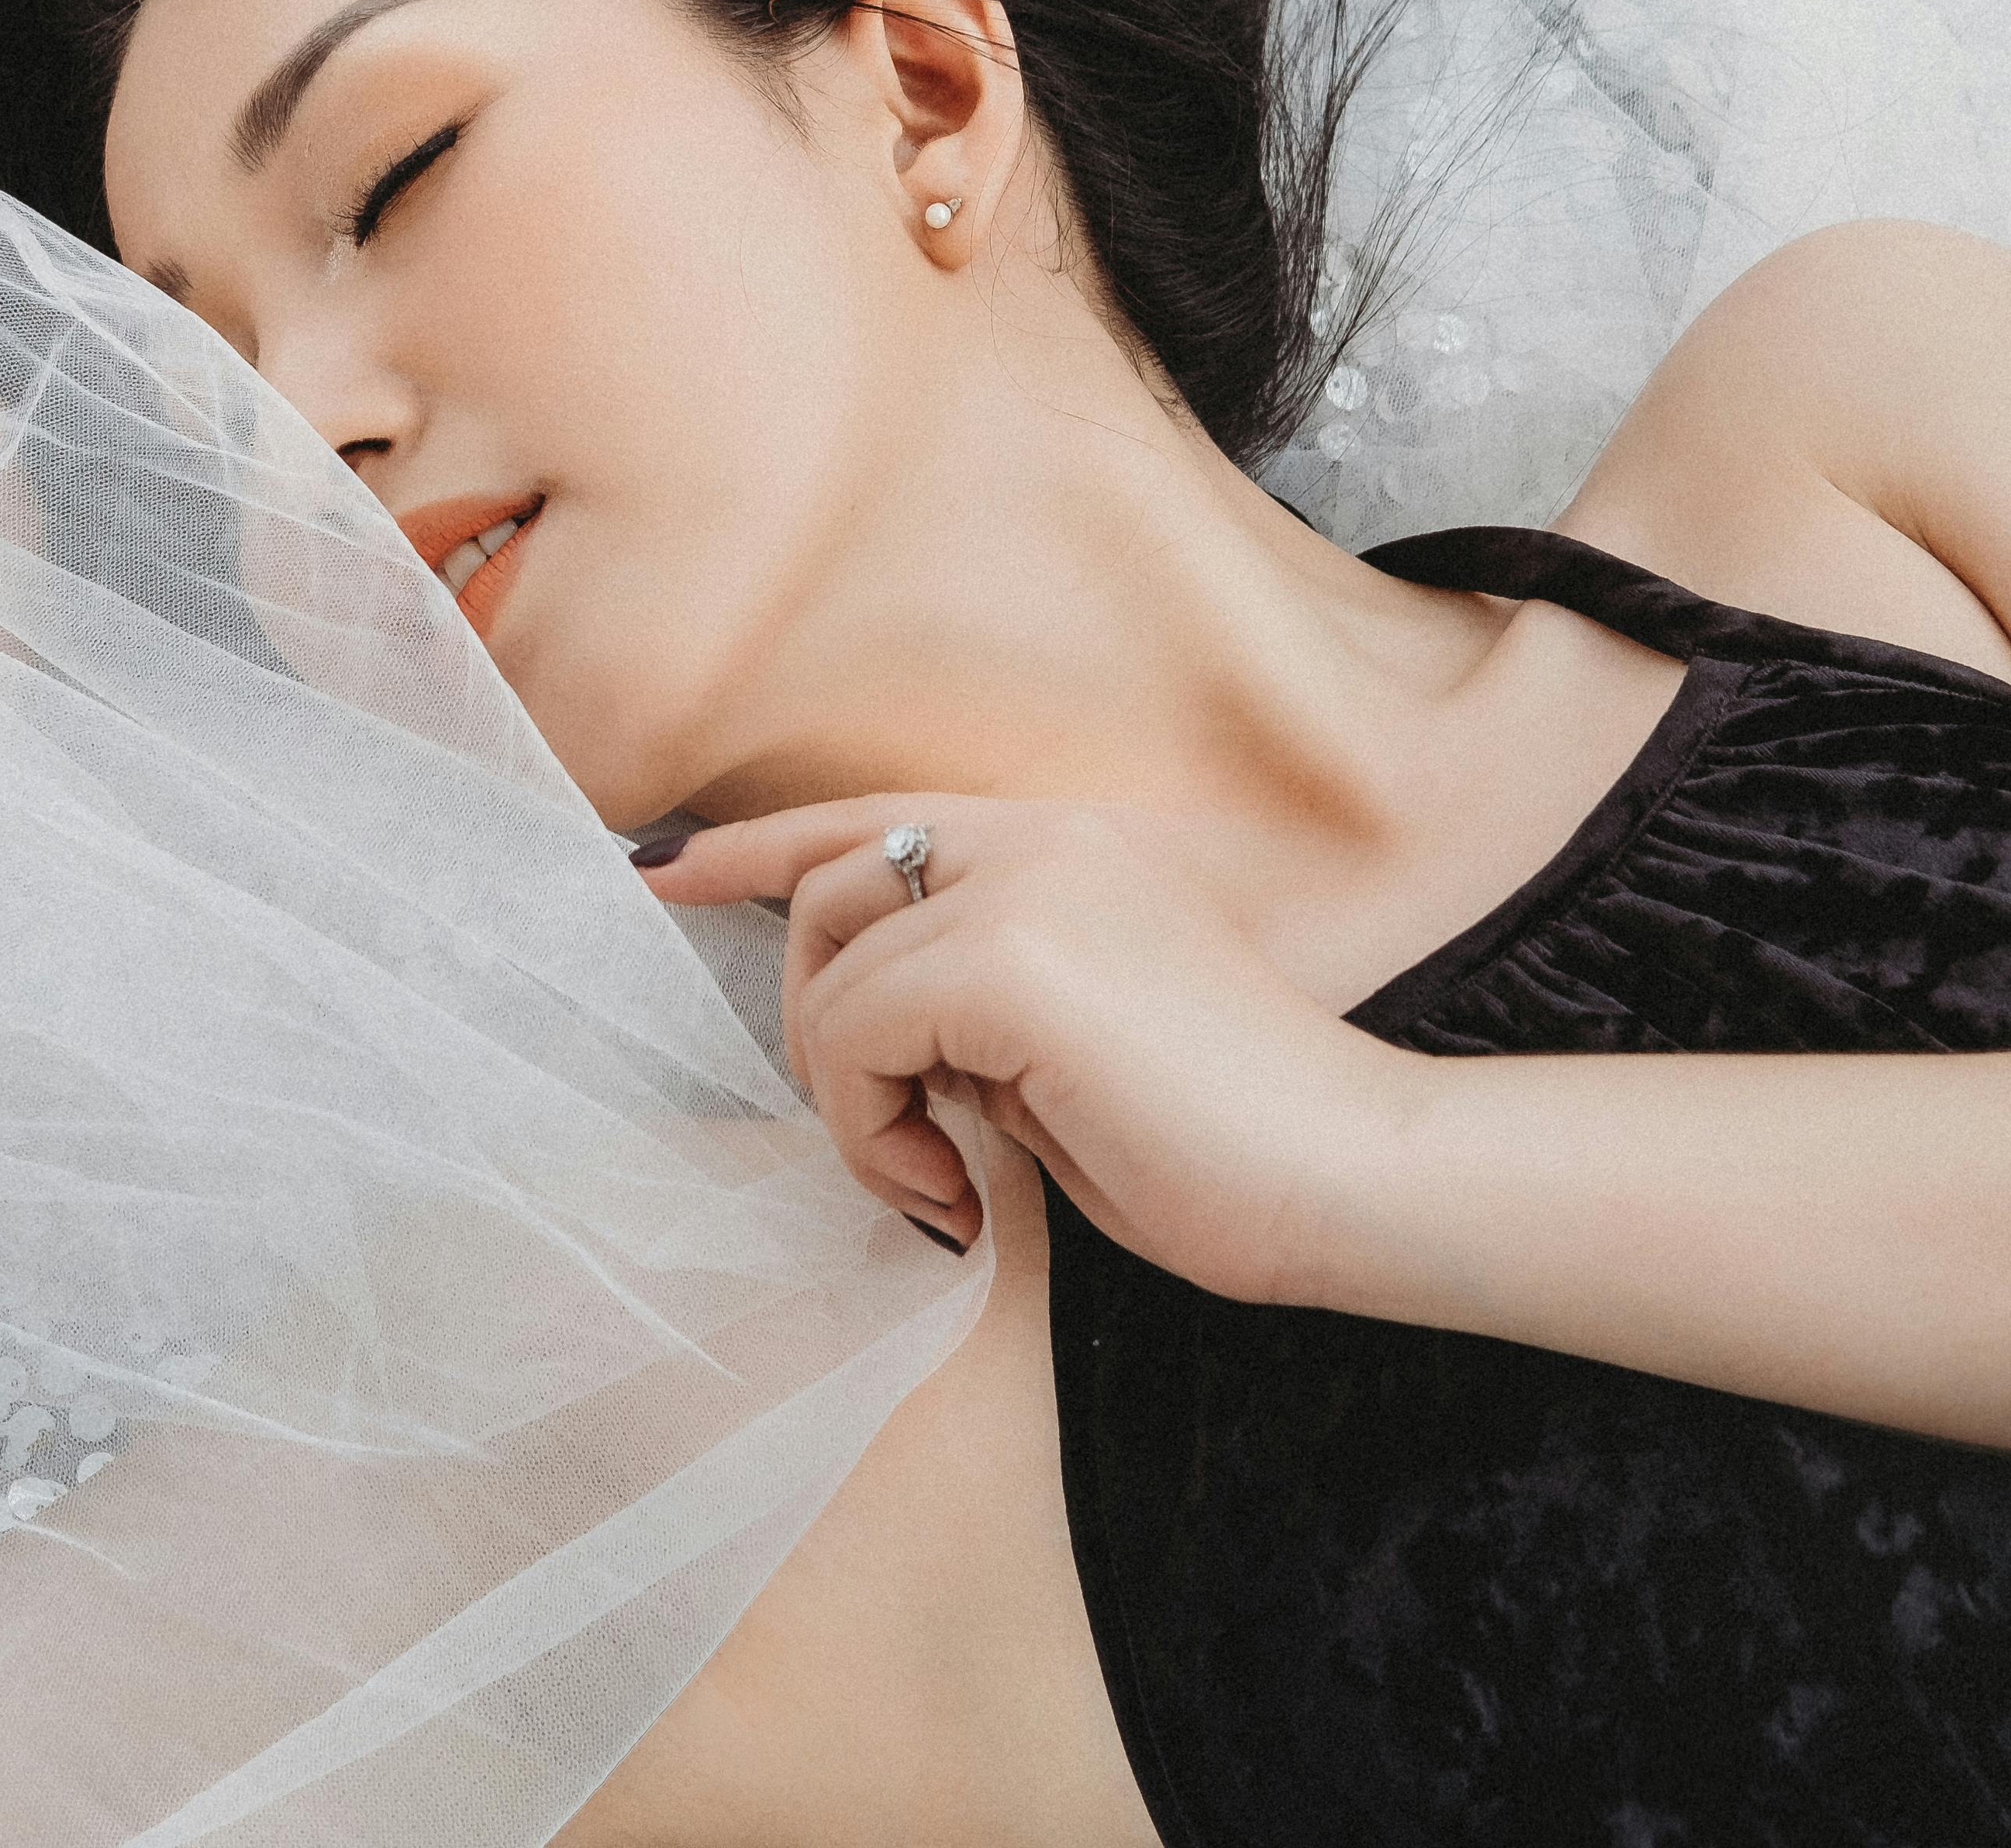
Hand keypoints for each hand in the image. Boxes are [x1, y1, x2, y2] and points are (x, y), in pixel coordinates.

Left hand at [640, 795, 1424, 1301]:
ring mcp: (1025, 886)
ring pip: (830, 976)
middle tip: (895, 1140)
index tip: (661, 868)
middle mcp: (1041, 838)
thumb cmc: (1224, 1151)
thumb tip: (872, 1040)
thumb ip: (972, 1014)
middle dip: (811, 1022)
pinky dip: (870, 1130)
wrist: (1349, 1176)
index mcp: (1070, 847)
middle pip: (827, 890)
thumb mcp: (1069, 1058)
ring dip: (851, 1100)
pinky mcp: (1007, 961)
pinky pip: (852, 1037)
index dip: (757, 843)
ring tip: (940, 1176)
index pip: (876, 818)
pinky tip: (954, 1191)